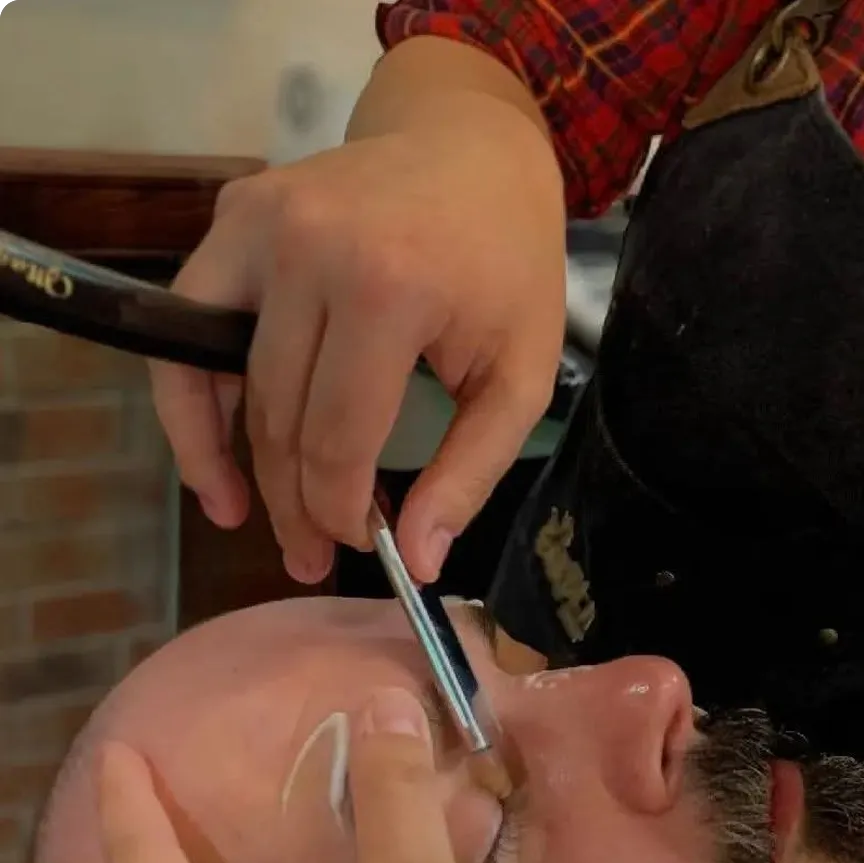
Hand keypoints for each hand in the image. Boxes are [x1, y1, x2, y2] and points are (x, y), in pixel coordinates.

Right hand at [154, 59, 565, 585]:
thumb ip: (472, 471)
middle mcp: (308, 250)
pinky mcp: (232, 216)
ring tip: (242, 520)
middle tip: (308, 557)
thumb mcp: (521, 375)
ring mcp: (257, 224)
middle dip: (291, 502)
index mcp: (389, 288)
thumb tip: (421, 562)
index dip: (337, 509)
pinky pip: (192, 326)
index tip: (360, 545)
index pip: (336, 437)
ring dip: (227, 462)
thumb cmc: (508, 264)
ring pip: (222, 379)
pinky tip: (209, 460)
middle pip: (276, 416)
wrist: (470, 148)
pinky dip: (191, 397)